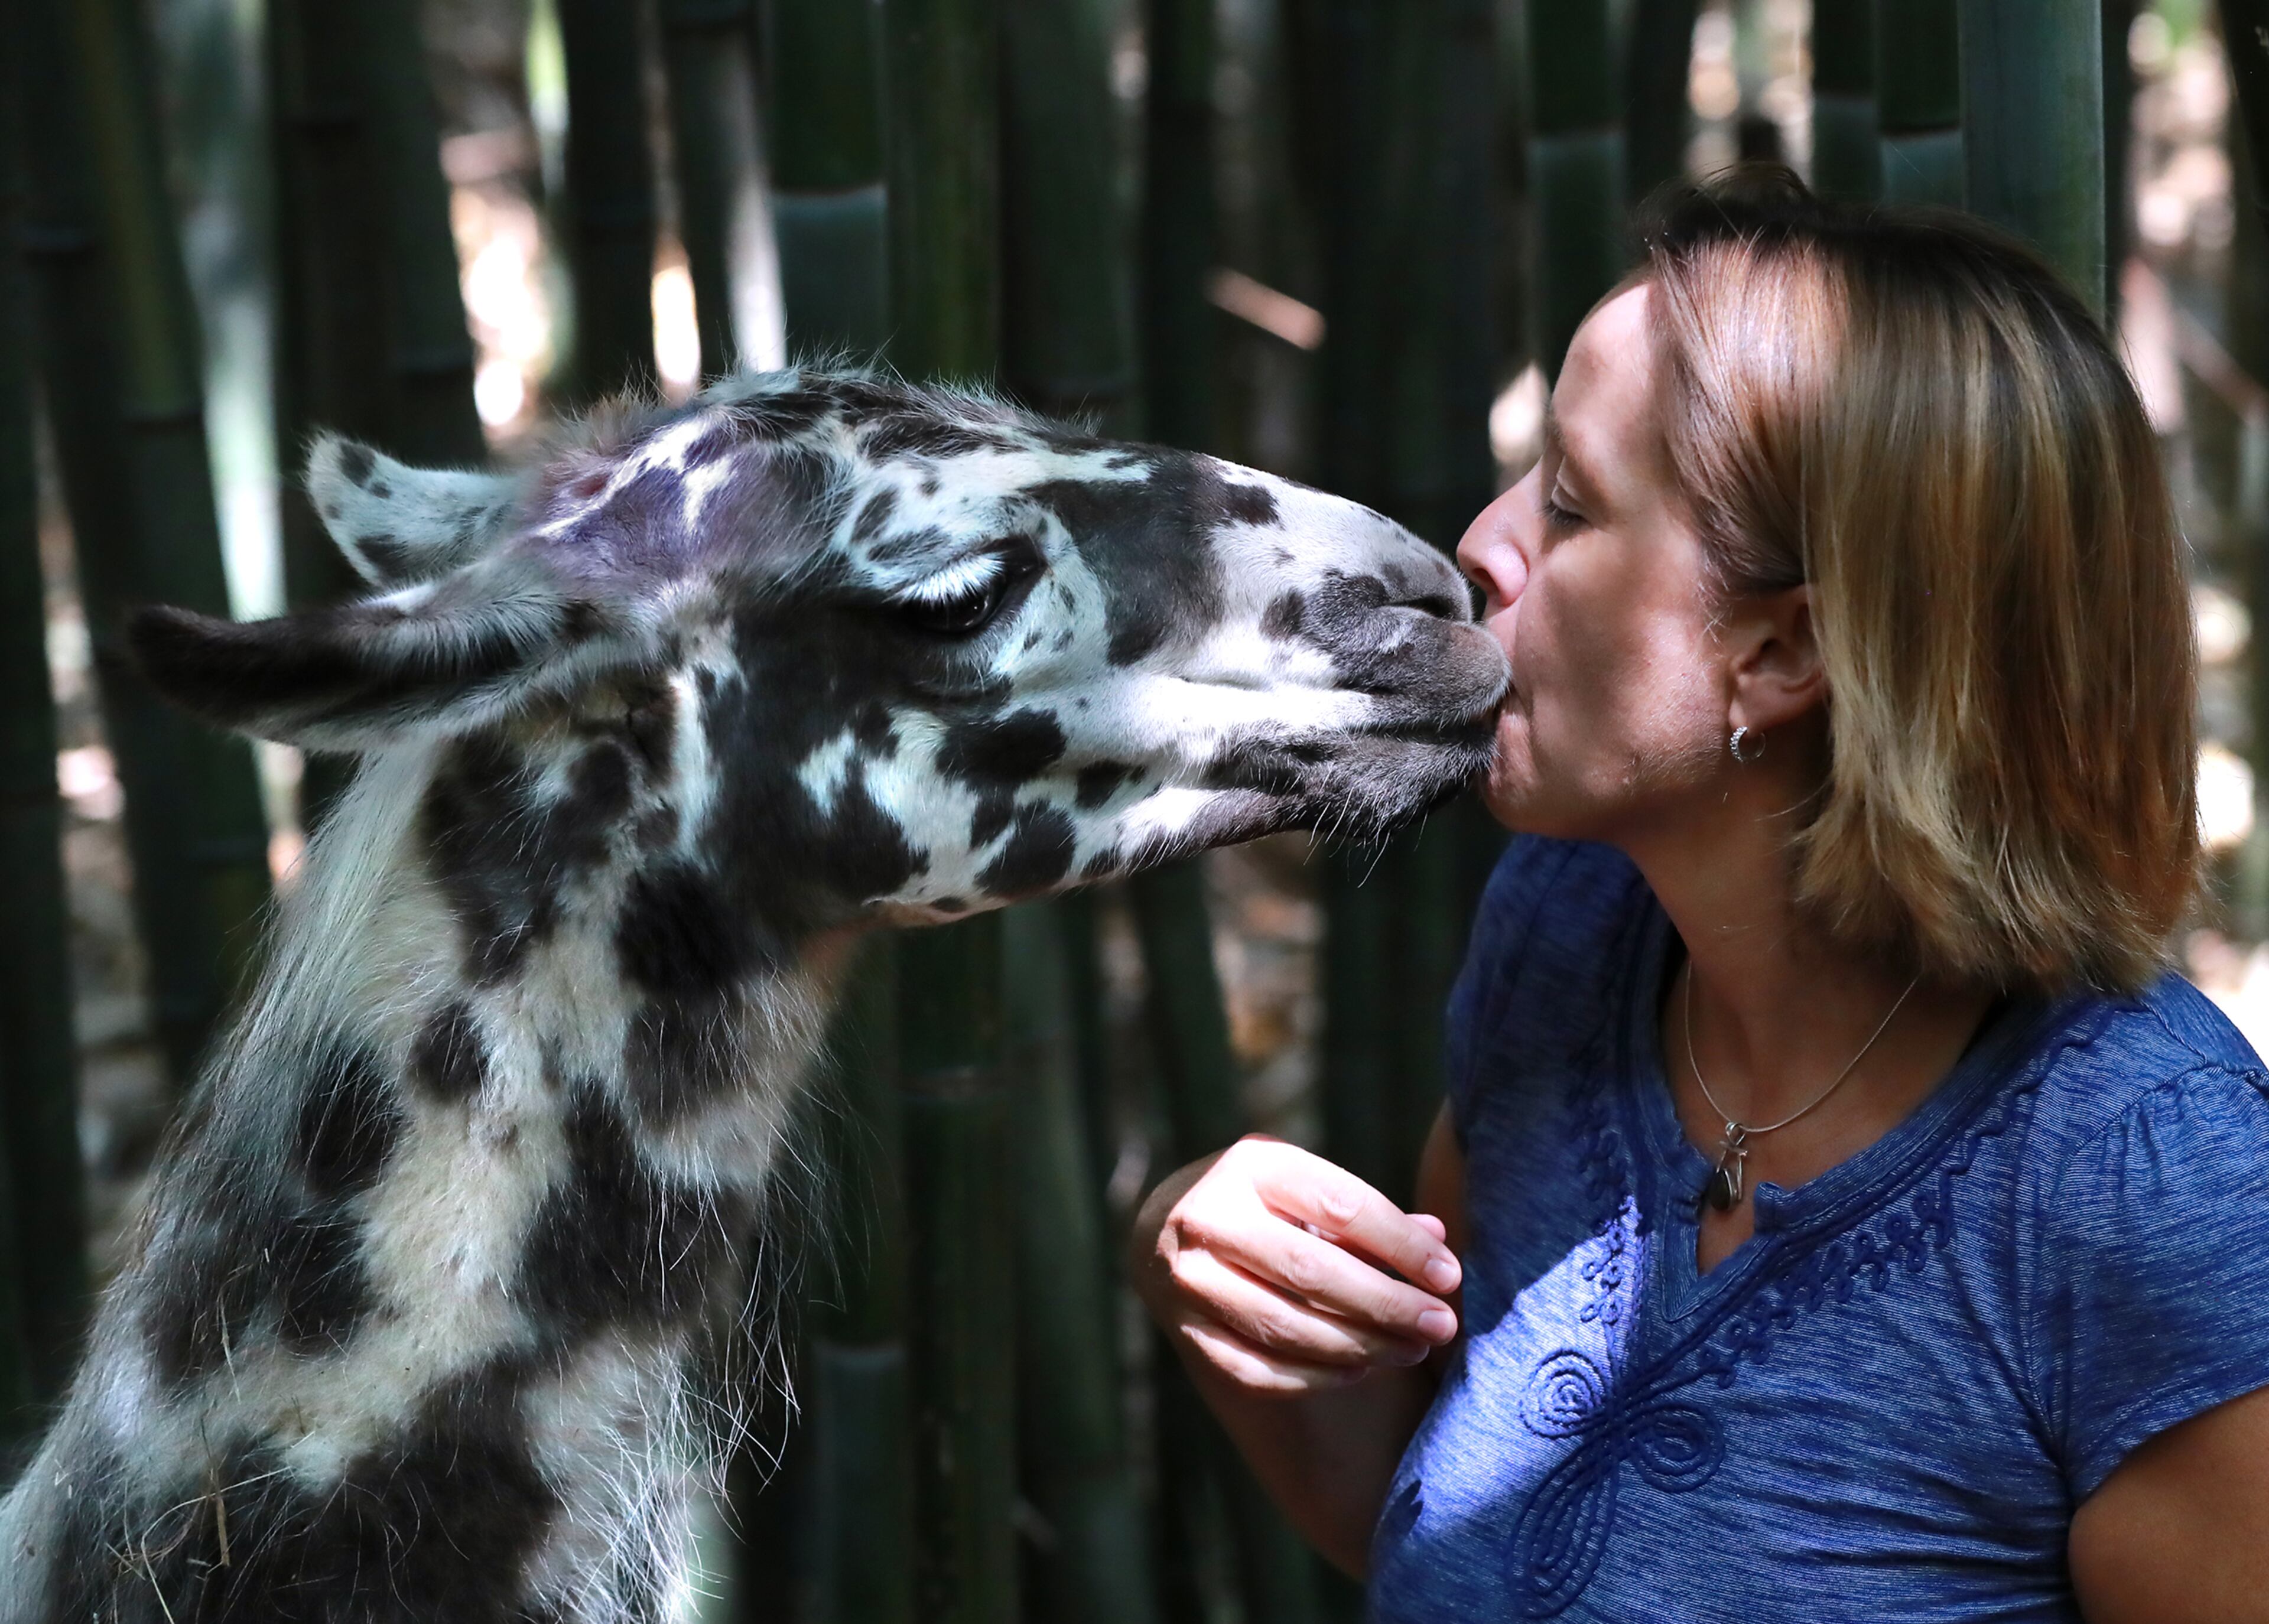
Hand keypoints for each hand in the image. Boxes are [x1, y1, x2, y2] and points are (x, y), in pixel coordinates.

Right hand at [1132, 1135, 1463, 1394]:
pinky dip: (1315, 1376)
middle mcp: (1207, 1217)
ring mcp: (1187, 1279)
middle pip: (1313, 1274)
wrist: (1162, 1226)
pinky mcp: (1182, 1330)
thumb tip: (1439, 1239)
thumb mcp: (1307, 1186)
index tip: (1449, 1276)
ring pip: (1287, 1328)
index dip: (1401, 1245)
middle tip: (1441, 1326)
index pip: (1341, 1207)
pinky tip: (1358, 1369)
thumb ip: (1368, 1215)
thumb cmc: (1262, 1202)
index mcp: (1249, 1166)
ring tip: (1411, 1350)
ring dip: (1361, 1347)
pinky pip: (1258, 1369)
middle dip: (1388, 1305)